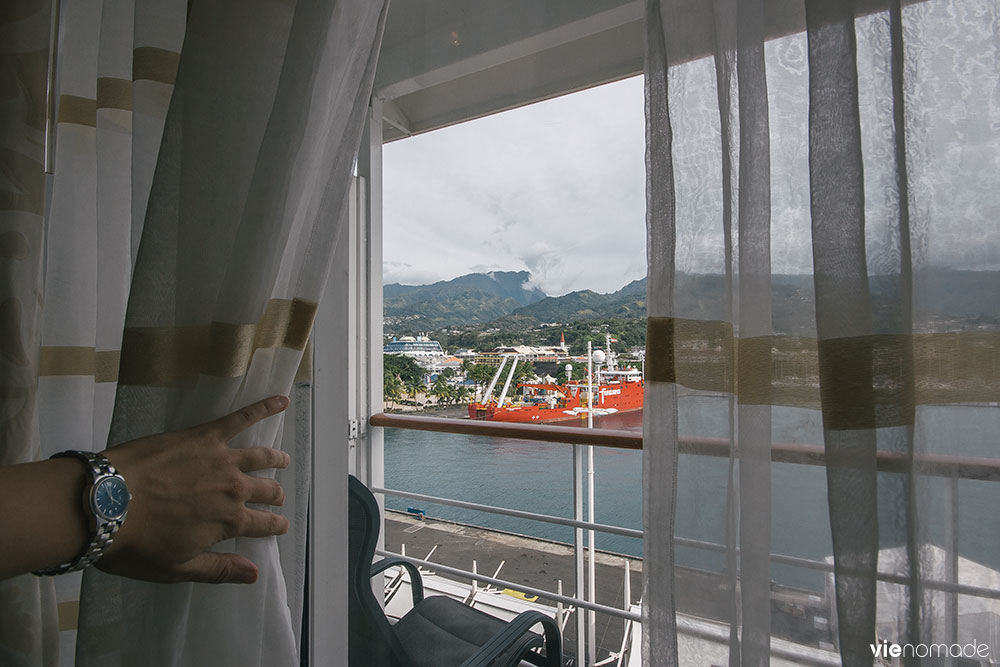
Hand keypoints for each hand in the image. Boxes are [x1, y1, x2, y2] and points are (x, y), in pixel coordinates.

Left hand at [97, 396, 290, 584]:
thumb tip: (254, 574)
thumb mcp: (175, 569)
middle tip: (275, 498)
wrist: (104, 503)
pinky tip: (280, 401)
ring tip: (282, 459)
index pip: (264, 524)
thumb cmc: (135, 543)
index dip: (275, 526)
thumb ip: (218, 569)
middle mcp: (233, 488)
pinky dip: (263, 408)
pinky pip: (240, 418)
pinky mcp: (204, 435)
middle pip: (266, 489)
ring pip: (261, 456)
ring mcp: (221, 459)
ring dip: (276, 458)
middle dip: (275, 496)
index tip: (280, 526)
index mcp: (228, 522)